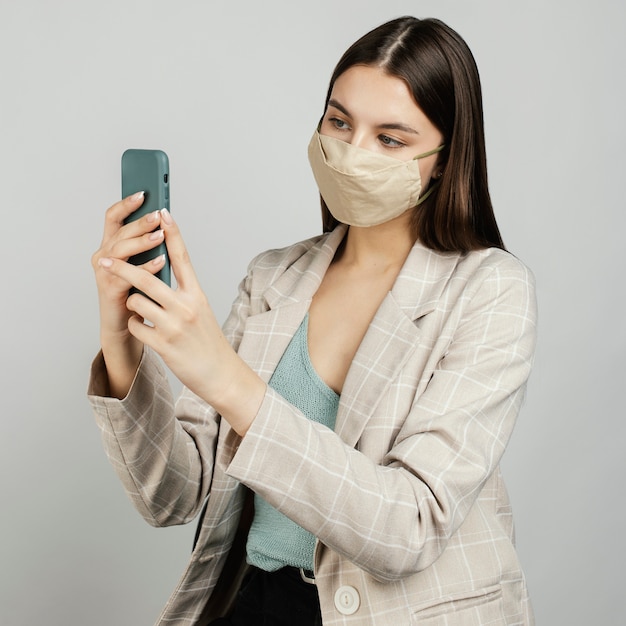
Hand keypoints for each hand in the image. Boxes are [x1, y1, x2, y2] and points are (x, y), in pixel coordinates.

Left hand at [97, 208, 264, 434]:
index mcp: (197, 294)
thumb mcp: (201, 311)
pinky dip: (136, 327)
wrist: (221, 373)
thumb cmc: (209, 341)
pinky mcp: (164, 345)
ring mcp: (174, 325)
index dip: (172, 232)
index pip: (182, 257)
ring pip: (136, 302)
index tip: (162, 212)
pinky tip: (146, 332)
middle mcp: (186, 306)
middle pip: (147, 277)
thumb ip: (183, 292)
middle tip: (103, 260)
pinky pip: (136, 327)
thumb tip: (160, 273)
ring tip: (138, 311)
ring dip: (131, 304)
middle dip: (121, 267)